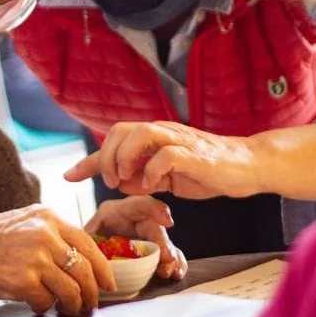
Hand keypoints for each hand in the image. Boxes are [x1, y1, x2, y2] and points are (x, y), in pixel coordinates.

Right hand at [0, 205, 116, 315]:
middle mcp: (45, 234)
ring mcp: (35, 258)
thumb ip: (50, 235)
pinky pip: (46, 302)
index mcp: (46, 217)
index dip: (102, 267)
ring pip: (71, 290)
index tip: (108, 283)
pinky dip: (43, 307)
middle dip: (92, 292)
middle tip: (90, 304)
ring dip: (72, 304)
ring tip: (66, 309)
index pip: (88, 242)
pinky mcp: (23, 282)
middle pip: (84, 269)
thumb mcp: (21, 223)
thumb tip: (78, 261)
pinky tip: (35, 305)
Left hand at [64, 121, 262, 199]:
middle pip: (120, 130)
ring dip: (125, 159)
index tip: (68, 177)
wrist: (246, 167)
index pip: (113, 141)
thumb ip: (144, 176)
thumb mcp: (168, 177)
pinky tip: (154, 186)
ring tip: (127, 181)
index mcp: (154, 138)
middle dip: (107, 157)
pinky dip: (152, 171)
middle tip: (113, 183)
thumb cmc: (207, 171)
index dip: (89, 161)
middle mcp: (163, 133)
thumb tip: (120, 181)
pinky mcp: (195, 154)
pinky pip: (166, 155)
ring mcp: (179, 141)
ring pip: (140, 133)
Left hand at [86, 197, 186, 279]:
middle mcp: (135, 221)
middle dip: (163, 242)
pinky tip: (176, 273)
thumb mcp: (82, 237)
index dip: (155, 210)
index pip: (139, 204)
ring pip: (165, 243)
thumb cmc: (80, 243)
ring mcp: (145, 237)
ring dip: (171, 257)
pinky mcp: (152, 253)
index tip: (168, 221)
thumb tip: (93, 252)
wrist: (78, 257)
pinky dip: (175, 264)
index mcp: (116, 211)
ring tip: (171, 271)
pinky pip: (169, 256)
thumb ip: (89, 240)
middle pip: (155, 227)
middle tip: (168, 257)